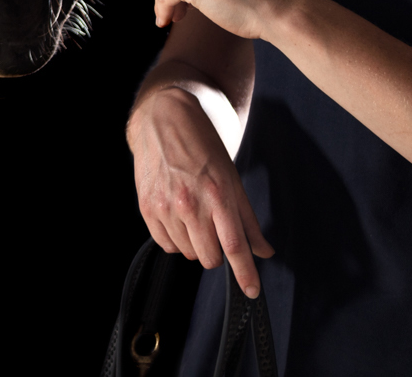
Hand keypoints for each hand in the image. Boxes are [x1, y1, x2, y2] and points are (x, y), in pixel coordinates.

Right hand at [128, 86, 273, 295]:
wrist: (165, 120)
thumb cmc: (203, 147)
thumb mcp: (232, 178)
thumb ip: (248, 220)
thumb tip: (264, 252)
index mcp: (217, 194)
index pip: (234, 246)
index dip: (245, 274)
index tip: (252, 292)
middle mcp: (190, 203)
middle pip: (210, 257)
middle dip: (218, 252)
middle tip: (216, 228)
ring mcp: (166, 207)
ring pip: (189, 253)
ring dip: (196, 243)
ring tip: (194, 214)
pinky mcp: (147, 208)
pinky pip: (167, 245)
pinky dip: (176, 238)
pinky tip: (178, 216)